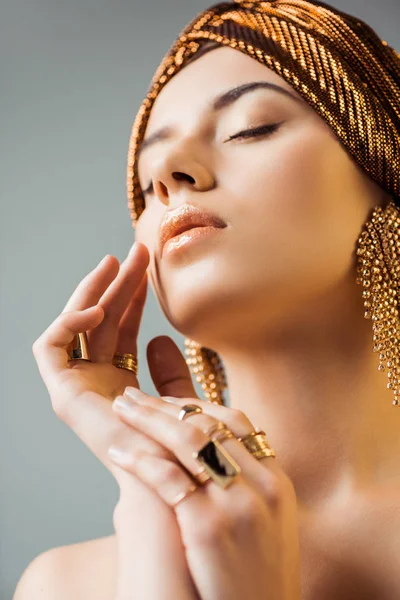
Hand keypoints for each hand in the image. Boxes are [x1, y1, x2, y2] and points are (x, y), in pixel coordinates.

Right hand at [32, 241, 198, 598]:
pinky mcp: (62, 395)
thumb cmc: (184, 449)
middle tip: (137, 251)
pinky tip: (97, 308)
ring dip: (95, 291)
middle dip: (118, 285)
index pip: (122, 329)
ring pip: (78, 326)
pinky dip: (68, 323)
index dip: (133, 297)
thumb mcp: (180, 400)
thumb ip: (172, 373)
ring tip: (115, 260)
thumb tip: (167, 340)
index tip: (150, 267)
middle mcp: (97, 384)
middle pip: (102, 322)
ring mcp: (78, 388)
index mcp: (122, 383)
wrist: (170, 487)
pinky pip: (50, 347)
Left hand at [108, 389, 301, 599]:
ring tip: (120, 408)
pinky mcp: (209, 527)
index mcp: (276, 480)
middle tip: (133, 395)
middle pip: (207, 423)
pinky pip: (168, 478)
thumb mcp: (267, 524)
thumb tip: (214, 454)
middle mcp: (262, 485)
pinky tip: (118, 452)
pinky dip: (140, 459)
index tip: (166, 400)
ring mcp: (237, 504)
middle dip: (164, 404)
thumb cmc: (256, 578)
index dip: (196, 404)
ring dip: (148, 418)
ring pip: (187, 439)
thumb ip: (247, 483)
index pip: (236, 420)